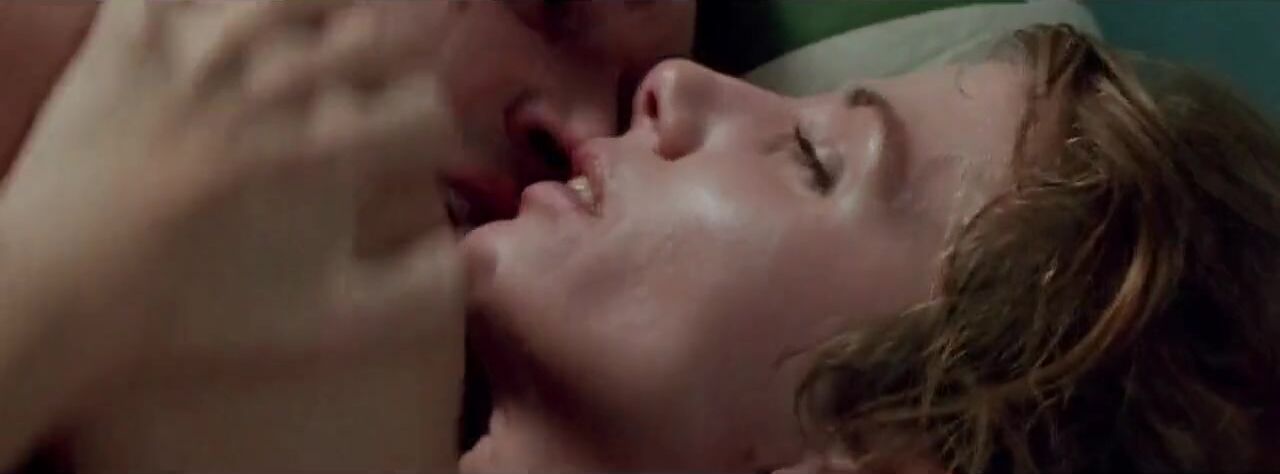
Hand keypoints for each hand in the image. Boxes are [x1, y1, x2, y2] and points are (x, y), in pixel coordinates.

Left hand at [1, 0, 465, 371]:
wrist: (61, 289)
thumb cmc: (196, 314)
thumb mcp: (328, 322)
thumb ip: (423, 292)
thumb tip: (485, 254)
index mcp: (329, 153)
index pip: (426, 109)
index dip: (439, 130)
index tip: (426, 150)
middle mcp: (277, 86)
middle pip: (381, 32)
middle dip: (410, 47)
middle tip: (406, 66)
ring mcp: (203, 48)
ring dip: (341, 7)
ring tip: (348, 25)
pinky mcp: (134, 28)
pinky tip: (242, 14)